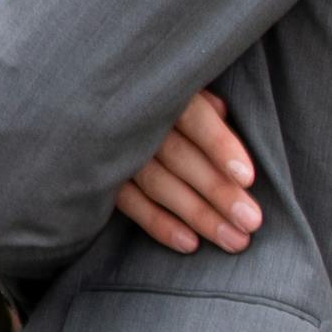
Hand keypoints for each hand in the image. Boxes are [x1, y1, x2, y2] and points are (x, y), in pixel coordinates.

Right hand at [114, 89, 259, 253]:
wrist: (80, 97)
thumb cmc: (159, 98)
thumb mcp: (181, 88)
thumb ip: (205, 100)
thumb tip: (223, 113)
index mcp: (162, 93)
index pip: (194, 118)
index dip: (220, 145)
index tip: (247, 178)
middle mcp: (136, 120)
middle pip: (179, 156)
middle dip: (217, 191)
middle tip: (251, 221)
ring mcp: (116, 149)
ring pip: (157, 183)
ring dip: (197, 214)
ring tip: (234, 240)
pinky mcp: (103, 175)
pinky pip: (129, 202)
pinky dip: (158, 223)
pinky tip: (190, 244)